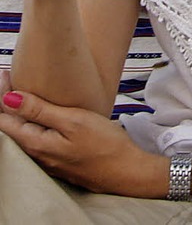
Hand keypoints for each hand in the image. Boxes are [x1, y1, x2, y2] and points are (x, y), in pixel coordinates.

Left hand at [0, 88, 163, 195]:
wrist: (126, 171)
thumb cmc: (105, 145)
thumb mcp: (73, 121)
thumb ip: (41, 111)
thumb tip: (10, 99)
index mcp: (36, 144)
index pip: (5, 119)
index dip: (2, 95)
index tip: (6, 74)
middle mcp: (36, 155)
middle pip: (10, 127)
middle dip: (7, 102)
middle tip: (9, 77)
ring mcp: (47, 160)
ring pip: (22, 133)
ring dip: (18, 112)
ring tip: (21, 90)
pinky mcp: (58, 160)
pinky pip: (35, 139)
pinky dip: (31, 122)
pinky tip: (39, 114)